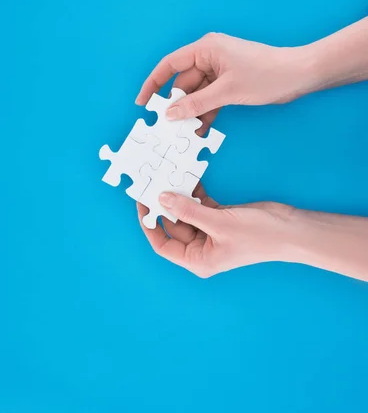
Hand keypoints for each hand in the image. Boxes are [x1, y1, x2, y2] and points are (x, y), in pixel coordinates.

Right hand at [136, 33, 309, 126]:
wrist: (299, 75)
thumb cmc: (267, 74)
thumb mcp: (227, 91)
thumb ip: (196, 104)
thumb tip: (170, 114)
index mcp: (205, 48)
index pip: (170, 65)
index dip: (153, 83)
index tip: (142, 102)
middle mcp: (209, 56)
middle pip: (183, 82)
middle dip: (176, 105)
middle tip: (166, 127)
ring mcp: (220, 70)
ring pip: (197, 93)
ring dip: (192, 112)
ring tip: (184, 134)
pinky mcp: (229, 82)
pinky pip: (210, 98)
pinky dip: (206, 112)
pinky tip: (201, 130)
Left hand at [137, 185, 294, 277]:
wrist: (291, 229)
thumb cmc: (259, 236)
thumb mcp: (219, 223)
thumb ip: (189, 210)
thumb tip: (162, 198)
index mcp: (198, 259)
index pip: (163, 244)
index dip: (149, 225)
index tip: (141, 204)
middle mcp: (202, 247)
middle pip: (174, 225)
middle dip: (163, 205)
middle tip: (151, 182)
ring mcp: (211, 231)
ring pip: (186, 212)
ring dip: (178, 195)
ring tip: (165, 175)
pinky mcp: (221, 217)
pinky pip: (199, 203)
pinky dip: (193, 191)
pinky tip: (186, 176)